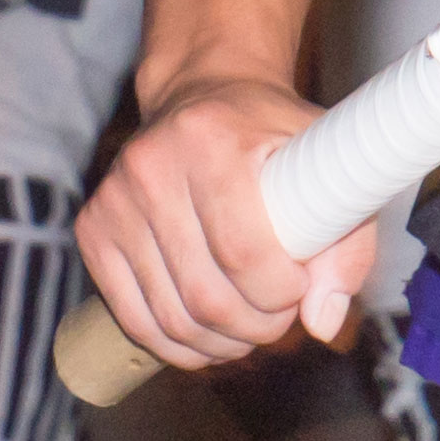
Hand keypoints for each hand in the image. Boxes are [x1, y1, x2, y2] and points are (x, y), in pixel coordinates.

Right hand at [78, 74, 369, 373]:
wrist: (203, 95)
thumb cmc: (272, 138)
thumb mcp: (327, 169)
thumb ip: (345, 247)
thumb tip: (323, 323)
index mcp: (212, 139)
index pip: (245, 252)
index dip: (282, 293)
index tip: (300, 286)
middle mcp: (152, 165)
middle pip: (207, 295)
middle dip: (256, 326)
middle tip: (279, 314)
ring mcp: (115, 199)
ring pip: (172, 318)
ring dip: (221, 343)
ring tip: (249, 326)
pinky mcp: (94, 228)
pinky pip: (134, 320)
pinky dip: (177, 345)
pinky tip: (208, 334)